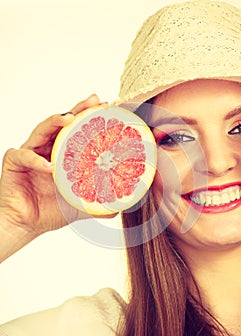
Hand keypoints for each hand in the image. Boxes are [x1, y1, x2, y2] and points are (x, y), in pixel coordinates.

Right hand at [0, 94, 100, 239]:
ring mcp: (30, 153)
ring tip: (69, 118)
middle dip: (78, 110)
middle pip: (61, 124)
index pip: (76, 132)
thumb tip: (120, 205)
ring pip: (41, 131)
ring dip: (55, 122)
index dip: (90, 119)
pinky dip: (35, 160)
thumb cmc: (50, 211)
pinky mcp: (14, 162)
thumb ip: (98, 202)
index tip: (107, 108)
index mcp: (62, 155)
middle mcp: (46, 149)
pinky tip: (49, 166)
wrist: (26, 224)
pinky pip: (23, 156)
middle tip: (94, 101)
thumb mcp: (80, 205)